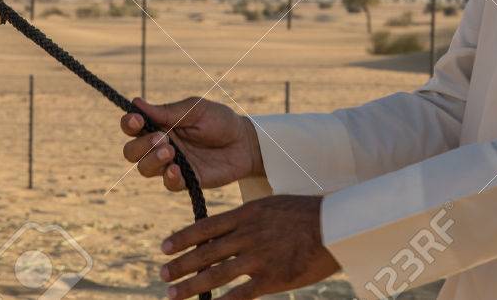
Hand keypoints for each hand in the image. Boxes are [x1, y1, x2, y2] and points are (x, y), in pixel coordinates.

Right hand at [121, 97, 262, 190]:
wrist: (245, 142)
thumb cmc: (220, 121)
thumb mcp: (196, 110)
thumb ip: (168, 111)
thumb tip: (136, 102)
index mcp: (160, 124)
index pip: (133, 126)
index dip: (129, 123)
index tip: (137, 120)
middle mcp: (161, 145)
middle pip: (132, 151)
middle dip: (140, 145)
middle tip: (162, 138)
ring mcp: (172, 164)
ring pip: (144, 169)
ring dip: (152, 160)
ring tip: (170, 151)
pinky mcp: (186, 180)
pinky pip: (168, 184)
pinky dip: (168, 177)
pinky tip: (176, 170)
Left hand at [160, 195, 339, 299]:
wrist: (335, 226)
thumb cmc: (306, 213)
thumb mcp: (271, 205)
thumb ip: (248, 218)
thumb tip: (227, 228)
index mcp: (247, 214)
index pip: (206, 227)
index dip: (183, 238)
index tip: (164, 247)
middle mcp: (247, 235)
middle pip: (206, 252)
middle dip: (181, 265)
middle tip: (162, 273)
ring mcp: (258, 258)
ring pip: (216, 274)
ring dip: (191, 285)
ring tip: (172, 293)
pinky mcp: (272, 279)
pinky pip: (241, 294)